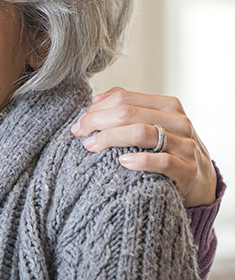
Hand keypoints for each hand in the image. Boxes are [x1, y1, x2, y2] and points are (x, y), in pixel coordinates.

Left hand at [71, 87, 216, 207]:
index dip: (97, 109)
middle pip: (127, 113)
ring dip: (110, 138)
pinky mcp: (187, 169)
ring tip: (91, 146)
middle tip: (79, 134)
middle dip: (97, 122)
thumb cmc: (169, 149)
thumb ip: (128, 108)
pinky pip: (161, 161)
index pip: (124, 98)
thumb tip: (95, 99)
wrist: (201, 181)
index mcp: (167, 105)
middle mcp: (178, 121)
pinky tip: (121, 162)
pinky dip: (139, 160)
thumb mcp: (154, 123)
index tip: (79, 123)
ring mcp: (185, 145)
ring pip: (141, 133)